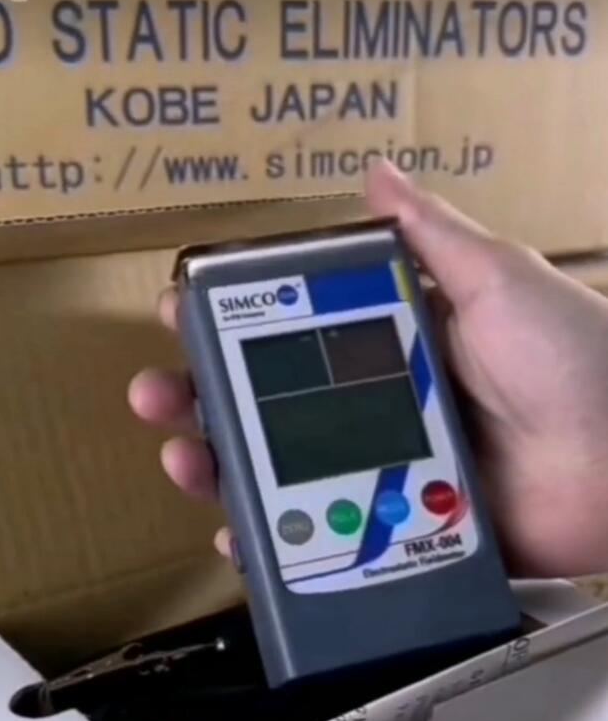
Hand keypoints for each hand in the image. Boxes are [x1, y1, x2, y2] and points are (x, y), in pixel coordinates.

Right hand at [129, 160, 607, 575]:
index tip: (179, 311)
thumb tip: (377, 175)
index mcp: (392, 349)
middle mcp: (376, 410)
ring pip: (281, 476)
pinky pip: (322, 541)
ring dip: (219, 469)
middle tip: (154, 396)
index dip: (230, 325)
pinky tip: (238, 536)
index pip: (290, 335)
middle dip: (200, 402)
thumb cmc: (572, 360)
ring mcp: (382, 473)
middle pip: (268, 409)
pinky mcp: (398, 532)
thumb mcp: (498, 281)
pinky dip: (276, 545)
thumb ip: (432, 237)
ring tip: (182, 460)